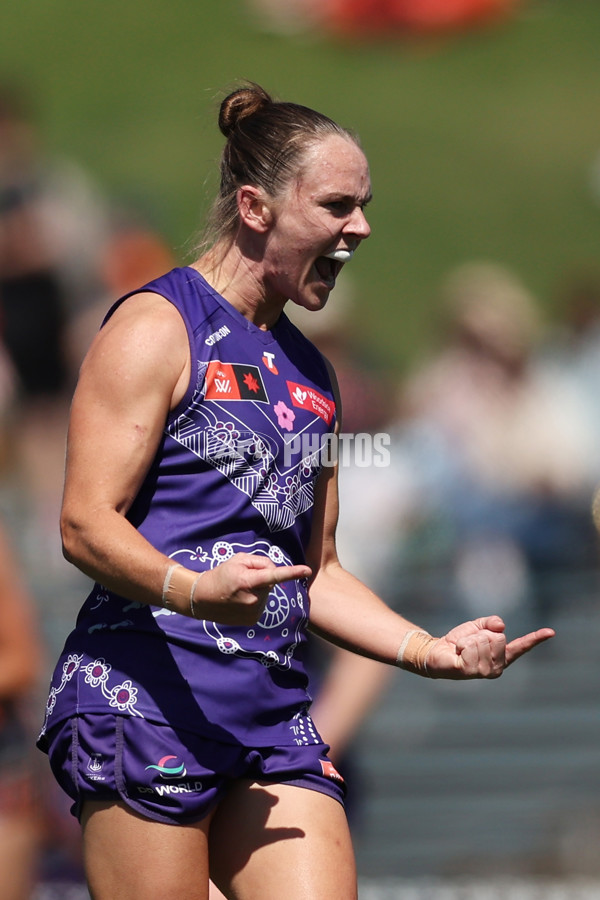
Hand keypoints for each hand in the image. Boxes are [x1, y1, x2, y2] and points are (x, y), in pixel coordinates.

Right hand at [193, 553, 310, 625]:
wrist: (202, 598)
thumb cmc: (221, 575)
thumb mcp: (238, 560)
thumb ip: (260, 561)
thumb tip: (274, 570)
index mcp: (249, 580)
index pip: (274, 575)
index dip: (292, 572)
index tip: (307, 570)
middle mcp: (254, 598)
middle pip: (269, 583)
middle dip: (261, 579)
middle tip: (242, 579)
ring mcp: (253, 612)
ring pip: (266, 595)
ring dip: (258, 591)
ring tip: (238, 591)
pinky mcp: (252, 620)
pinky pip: (261, 605)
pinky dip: (254, 601)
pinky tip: (240, 601)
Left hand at [425, 615, 554, 679]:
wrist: (437, 652)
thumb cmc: (459, 641)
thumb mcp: (477, 627)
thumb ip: (491, 623)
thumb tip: (501, 626)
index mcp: (502, 656)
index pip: (522, 646)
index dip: (536, 639)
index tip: (551, 632)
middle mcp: (497, 667)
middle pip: (498, 638)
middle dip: (481, 634)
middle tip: (470, 643)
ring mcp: (485, 672)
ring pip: (484, 641)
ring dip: (469, 639)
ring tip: (462, 649)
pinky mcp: (471, 672)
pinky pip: (471, 647)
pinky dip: (461, 644)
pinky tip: (457, 653)